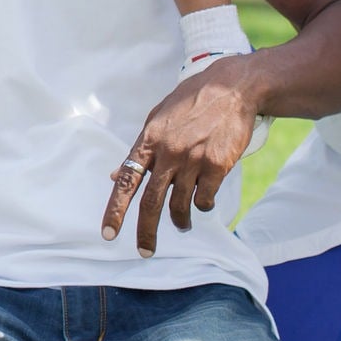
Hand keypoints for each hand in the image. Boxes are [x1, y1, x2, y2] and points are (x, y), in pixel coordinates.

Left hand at [100, 58, 257, 253]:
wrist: (232, 89)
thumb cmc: (191, 103)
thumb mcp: (158, 119)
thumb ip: (139, 149)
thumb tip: (116, 176)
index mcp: (148, 140)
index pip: (126, 180)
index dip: (116, 210)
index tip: (108, 234)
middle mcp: (168, 152)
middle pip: (151, 201)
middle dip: (146, 232)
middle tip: (145, 251)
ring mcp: (193, 159)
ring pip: (179, 205)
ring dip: (179, 221)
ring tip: (182, 225)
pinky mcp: (216, 165)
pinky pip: (204, 199)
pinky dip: (202, 205)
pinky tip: (204, 201)